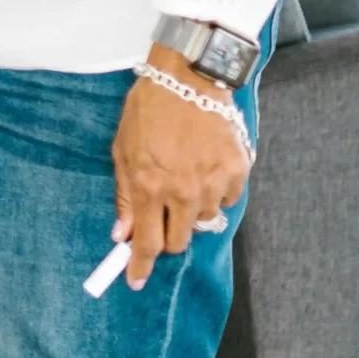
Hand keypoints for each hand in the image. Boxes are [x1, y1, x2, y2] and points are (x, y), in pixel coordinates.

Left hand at [110, 44, 248, 288]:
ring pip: (204, 221)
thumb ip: (125, 196)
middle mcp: (183, 192)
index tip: (135, 281)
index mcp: (150, 187)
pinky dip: (216, 191)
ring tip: (185, 178)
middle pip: (179, 240)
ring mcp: (213, 183)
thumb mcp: (122, 150)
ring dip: (192, 210)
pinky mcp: (237, 171)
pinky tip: (206, 167)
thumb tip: (121, 234)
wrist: (187, 77)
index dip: (140, 266)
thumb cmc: (148, 110)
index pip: (146, 243)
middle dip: (167, 236)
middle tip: (163, 216)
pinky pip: (227, 198)